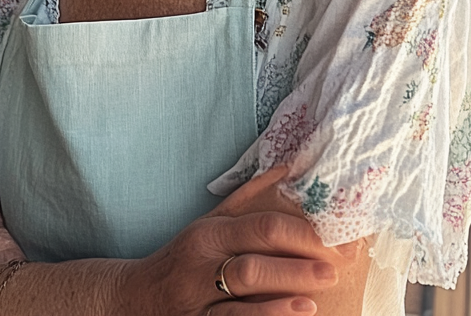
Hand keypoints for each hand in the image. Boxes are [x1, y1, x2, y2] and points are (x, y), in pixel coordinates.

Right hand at [118, 167, 350, 315]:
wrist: (135, 297)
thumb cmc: (183, 257)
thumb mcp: (209, 223)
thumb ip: (247, 199)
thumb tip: (286, 168)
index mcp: (210, 234)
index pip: (261, 227)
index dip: (301, 233)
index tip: (335, 238)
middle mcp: (202, 265)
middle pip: (253, 265)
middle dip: (296, 268)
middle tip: (335, 268)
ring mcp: (198, 302)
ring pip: (240, 304)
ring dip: (279, 304)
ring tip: (314, 303)